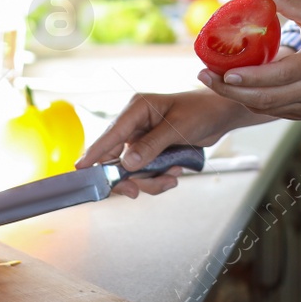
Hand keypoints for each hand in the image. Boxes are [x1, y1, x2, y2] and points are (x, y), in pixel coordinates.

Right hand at [74, 88, 250, 198]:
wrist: (221, 115)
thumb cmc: (201, 112)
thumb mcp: (178, 128)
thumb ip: (152, 146)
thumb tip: (126, 164)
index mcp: (137, 109)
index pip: (111, 134)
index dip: (94, 153)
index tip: (80, 170)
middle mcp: (135, 124)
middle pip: (117, 158)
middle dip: (130, 178)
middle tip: (136, 193)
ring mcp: (142, 139)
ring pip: (133, 171)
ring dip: (151, 180)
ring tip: (173, 177)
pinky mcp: (151, 151)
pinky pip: (146, 172)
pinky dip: (159, 178)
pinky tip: (176, 172)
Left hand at [197, 0, 300, 120]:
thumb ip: (287, 2)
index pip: (282, 74)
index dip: (252, 77)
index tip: (226, 71)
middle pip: (266, 98)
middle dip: (231, 90)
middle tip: (204, 75)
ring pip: (265, 108)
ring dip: (235, 97)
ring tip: (210, 80)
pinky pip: (270, 111)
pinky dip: (249, 101)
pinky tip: (231, 88)